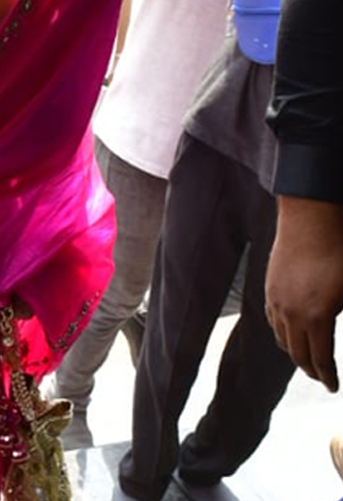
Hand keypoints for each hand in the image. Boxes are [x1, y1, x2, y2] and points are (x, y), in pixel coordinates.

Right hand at [266, 196, 342, 390]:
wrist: (311, 218)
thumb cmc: (338, 252)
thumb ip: (342, 314)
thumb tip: (338, 327)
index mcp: (316, 318)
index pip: (320, 360)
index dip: (328, 377)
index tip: (333, 387)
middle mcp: (292, 314)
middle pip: (298, 355)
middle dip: (311, 370)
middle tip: (321, 376)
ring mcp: (277, 299)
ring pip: (282, 339)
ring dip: (295, 352)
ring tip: (306, 357)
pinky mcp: (270, 286)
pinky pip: (273, 320)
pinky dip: (282, 332)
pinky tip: (290, 331)